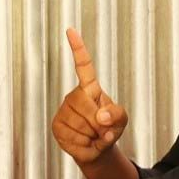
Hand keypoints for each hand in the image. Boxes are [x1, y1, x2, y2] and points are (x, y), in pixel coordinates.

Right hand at [51, 28, 127, 167]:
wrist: (96, 147)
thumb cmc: (109, 128)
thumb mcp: (121, 120)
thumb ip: (116, 115)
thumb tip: (101, 116)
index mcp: (90, 88)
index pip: (83, 66)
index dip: (78, 49)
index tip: (70, 31)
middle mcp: (74, 96)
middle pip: (84, 104)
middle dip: (98, 122)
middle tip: (102, 128)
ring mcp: (63, 110)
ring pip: (80, 124)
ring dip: (92, 135)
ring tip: (93, 135)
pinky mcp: (57, 126)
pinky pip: (73, 137)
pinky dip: (84, 145)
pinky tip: (84, 141)